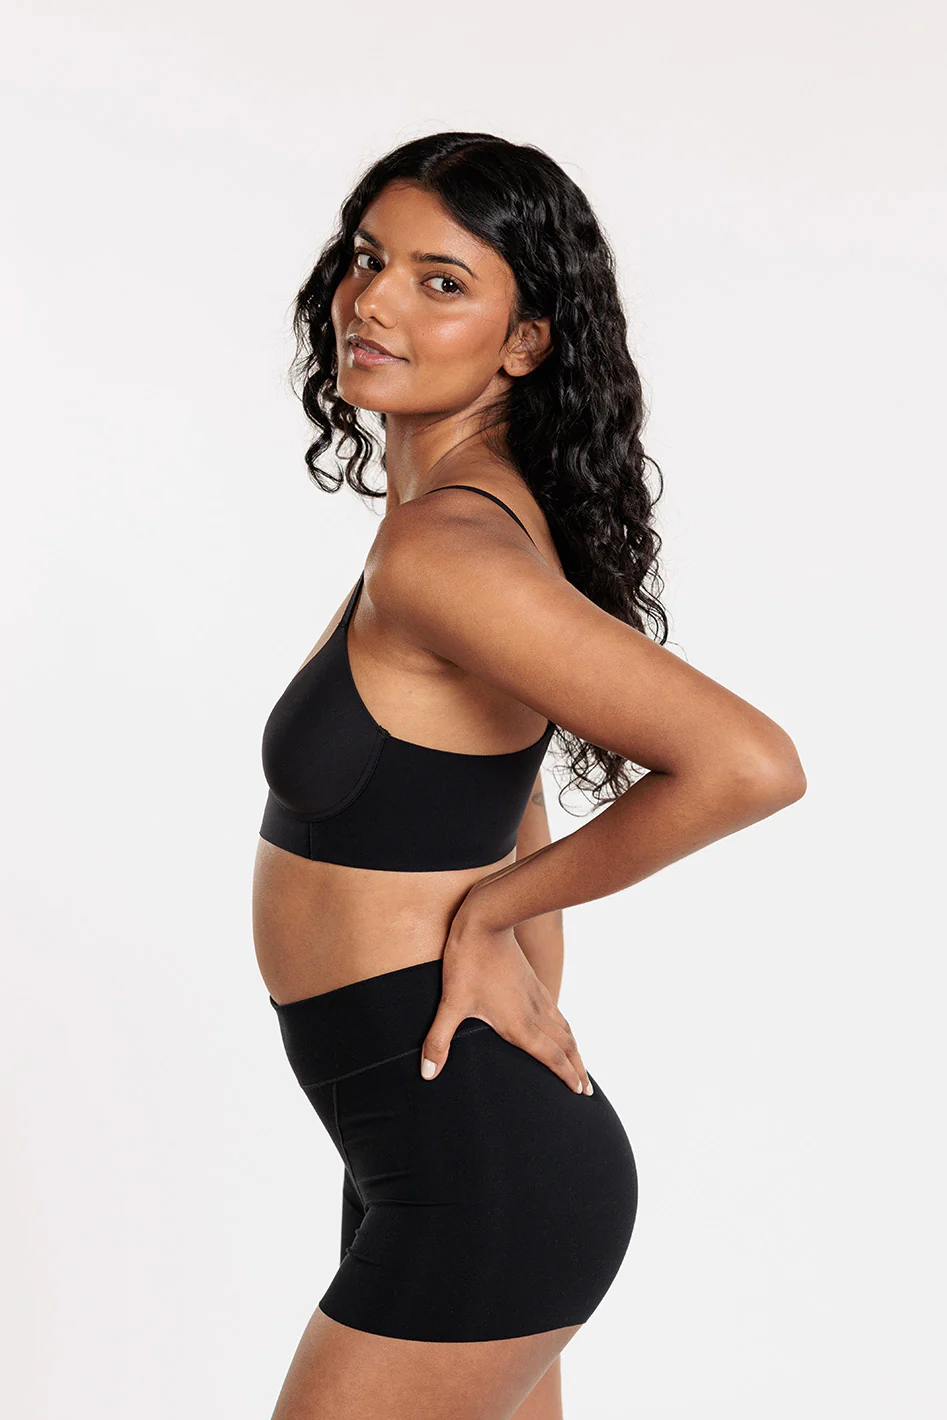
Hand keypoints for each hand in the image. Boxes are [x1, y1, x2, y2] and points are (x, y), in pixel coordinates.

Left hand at [419, 902, 593, 1094]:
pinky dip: (565, 1028)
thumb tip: (426, 1073)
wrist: (487, 921)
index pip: (552, 1057)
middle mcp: (535, 1013)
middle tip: (586, 1090)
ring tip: (580, 1065)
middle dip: (577, 1069)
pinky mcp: (533, 982)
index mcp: (520, 1024)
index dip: (567, 1076)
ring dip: (575, 1050)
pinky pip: (556, 1012)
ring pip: (564, 1028)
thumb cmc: (468, 962)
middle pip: (565, 1046)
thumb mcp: (451, 1003)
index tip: (580, 1092)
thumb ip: (439, 1040)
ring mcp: (537, 995)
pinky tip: (560, 1028)